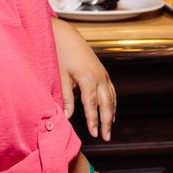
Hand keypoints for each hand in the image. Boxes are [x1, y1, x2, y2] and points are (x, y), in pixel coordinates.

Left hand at [52, 18, 115, 140]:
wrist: (66, 35)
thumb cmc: (60, 54)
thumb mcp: (60, 76)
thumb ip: (65, 97)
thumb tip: (67, 116)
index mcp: (88, 78)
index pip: (92, 105)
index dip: (93, 121)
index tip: (93, 134)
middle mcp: (99, 76)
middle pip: (107, 103)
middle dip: (107, 121)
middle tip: (106, 137)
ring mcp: (103, 74)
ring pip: (112, 98)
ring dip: (111, 114)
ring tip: (109, 129)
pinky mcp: (103, 72)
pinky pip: (111, 91)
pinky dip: (112, 103)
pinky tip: (111, 112)